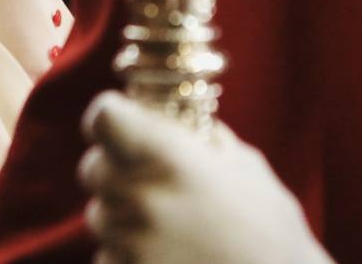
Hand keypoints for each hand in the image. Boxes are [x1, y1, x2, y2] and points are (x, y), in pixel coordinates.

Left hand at [78, 92, 331, 263]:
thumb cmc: (269, 225)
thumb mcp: (243, 164)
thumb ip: (202, 138)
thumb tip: (178, 118)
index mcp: (168, 159)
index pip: (103, 118)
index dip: (110, 112)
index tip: (124, 117)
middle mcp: (139, 200)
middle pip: (92, 167)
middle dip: (115, 164)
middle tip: (149, 172)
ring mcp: (129, 245)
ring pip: (98, 214)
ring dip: (122, 211)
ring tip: (169, 220)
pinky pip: (108, 254)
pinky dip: (128, 251)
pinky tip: (168, 251)